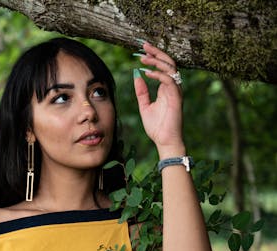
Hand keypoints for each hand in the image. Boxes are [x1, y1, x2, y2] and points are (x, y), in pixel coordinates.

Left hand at [133, 42, 184, 158]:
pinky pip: (169, 81)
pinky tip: (147, 73)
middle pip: (168, 63)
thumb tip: (136, 75)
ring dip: (157, 61)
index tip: (142, 50)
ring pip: (170, 68)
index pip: (162, 67)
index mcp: (166, 88)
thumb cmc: (157, 126)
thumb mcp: (144, 106)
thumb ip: (141, 91)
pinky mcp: (176, 97)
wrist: (164, 141)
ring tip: (143, 58)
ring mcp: (176, 91)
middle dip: (157, 53)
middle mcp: (172, 87)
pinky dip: (159, 75)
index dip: (154, 57)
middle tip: (144, 46)